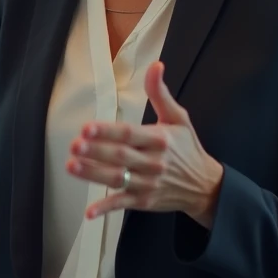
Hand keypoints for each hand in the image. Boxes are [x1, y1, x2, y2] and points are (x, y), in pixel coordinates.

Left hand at [67, 60, 223, 226]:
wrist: (205, 186)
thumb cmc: (187, 148)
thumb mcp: (178, 118)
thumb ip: (160, 93)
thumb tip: (156, 65)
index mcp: (159, 139)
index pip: (129, 134)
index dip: (108, 131)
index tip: (87, 128)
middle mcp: (153, 162)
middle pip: (120, 157)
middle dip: (96, 151)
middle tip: (75, 145)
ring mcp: (148, 184)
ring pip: (118, 179)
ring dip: (93, 174)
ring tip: (72, 166)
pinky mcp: (144, 201)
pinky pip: (123, 204)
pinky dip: (106, 208)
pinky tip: (89, 212)